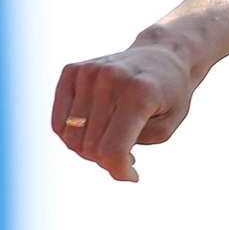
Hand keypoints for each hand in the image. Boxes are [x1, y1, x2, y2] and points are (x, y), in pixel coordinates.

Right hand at [52, 40, 197, 182]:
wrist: (163, 54)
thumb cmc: (169, 96)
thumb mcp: (167, 127)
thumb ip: (134, 144)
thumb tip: (97, 153)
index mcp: (139, 93)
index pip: (113, 149)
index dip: (118, 171)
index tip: (132, 176)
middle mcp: (110, 79)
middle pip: (90, 146)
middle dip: (107, 161)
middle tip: (127, 156)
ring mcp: (87, 72)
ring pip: (70, 136)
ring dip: (89, 149)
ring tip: (112, 141)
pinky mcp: (72, 70)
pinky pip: (59, 121)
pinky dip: (72, 134)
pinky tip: (94, 131)